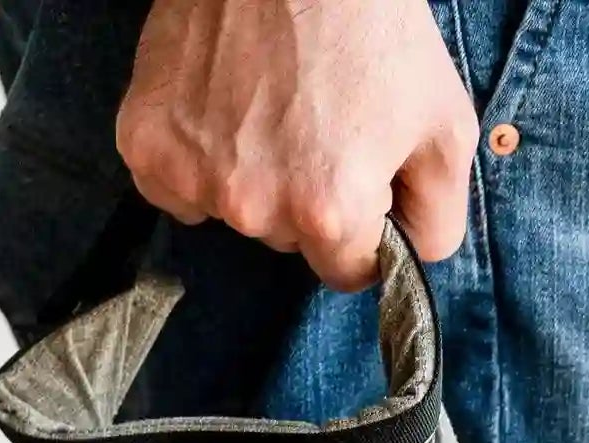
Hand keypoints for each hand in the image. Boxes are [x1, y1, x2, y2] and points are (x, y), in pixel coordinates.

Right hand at [116, 0, 478, 290]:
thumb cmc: (371, 23)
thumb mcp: (444, 123)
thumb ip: (439, 217)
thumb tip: (413, 262)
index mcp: (328, 213)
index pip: (344, 272)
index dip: (359, 228)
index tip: (358, 183)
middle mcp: (256, 208)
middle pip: (285, 240)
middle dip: (303, 198)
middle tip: (314, 120)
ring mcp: (194, 176)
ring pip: (231, 212)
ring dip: (249, 175)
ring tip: (267, 100)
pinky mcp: (145, 143)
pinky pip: (173, 186)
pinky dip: (194, 157)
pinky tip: (219, 105)